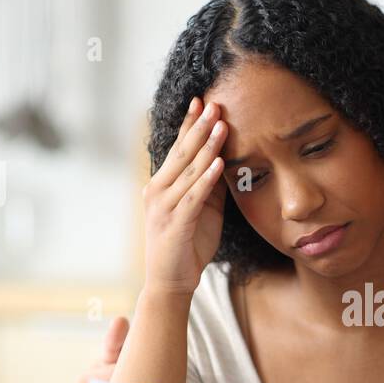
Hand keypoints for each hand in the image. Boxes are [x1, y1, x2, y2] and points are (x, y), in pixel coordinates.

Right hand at [142, 95, 227, 295]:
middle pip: (182, 152)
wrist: (171, 281)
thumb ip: (209, 185)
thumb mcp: (202, 209)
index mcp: (162, 184)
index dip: (189, 124)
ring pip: (188, 170)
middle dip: (199, 127)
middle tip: (214, 103)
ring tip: (221, 125)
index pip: (177, 148)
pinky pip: (194, 196)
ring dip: (207, 146)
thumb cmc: (187, 244)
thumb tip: (226, 159)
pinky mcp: (176, 223)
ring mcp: (164, 206)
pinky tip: (220, 163)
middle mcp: (158, 190)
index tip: (201, 101)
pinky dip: (207, 178)